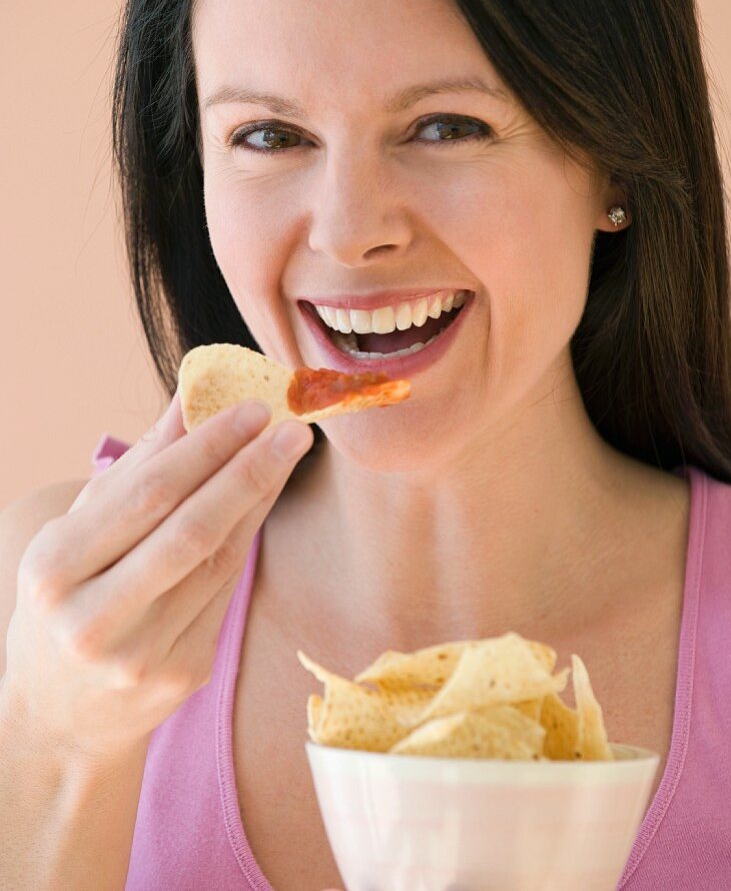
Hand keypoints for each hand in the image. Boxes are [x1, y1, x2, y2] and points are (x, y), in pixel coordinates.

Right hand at [2, 389, 312, 764]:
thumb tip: (190, 399)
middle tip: (291, 427)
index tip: (251, 408)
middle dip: (248, 470)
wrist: (59, 717)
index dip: (206, 448)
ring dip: (260, 499)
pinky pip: (226, 591)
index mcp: (54, 571)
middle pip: (190, 530)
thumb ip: (135, 469)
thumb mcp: (74, 534)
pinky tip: (264, 502)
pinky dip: (247, 540)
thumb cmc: (66, 601)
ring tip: (288, 452)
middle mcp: (94, 620)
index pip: (146, 496)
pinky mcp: (182, 674)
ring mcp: (142, 655)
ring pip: (218, 560)